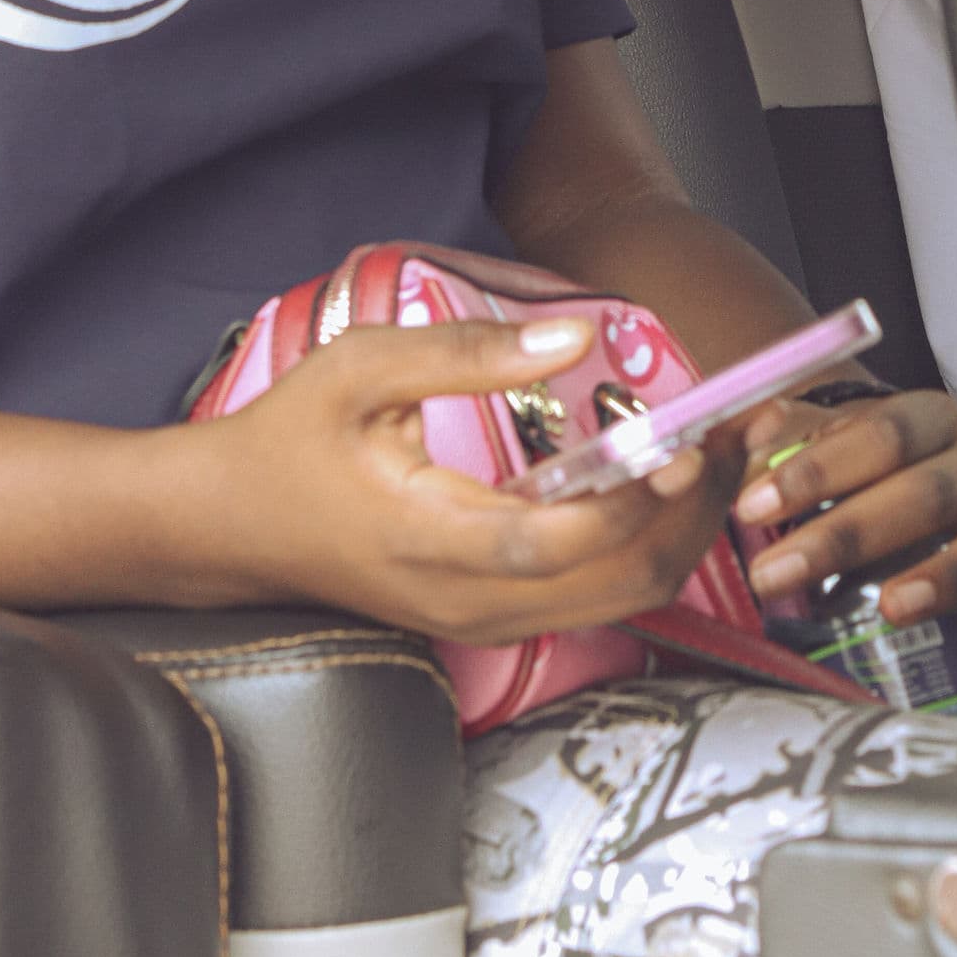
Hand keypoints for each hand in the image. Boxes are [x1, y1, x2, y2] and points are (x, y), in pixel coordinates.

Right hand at [157, 312, 741, 638]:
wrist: (226, 527)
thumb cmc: (286, 442)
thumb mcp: (361, 367)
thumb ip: (467, 353)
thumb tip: (573, 337)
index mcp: (435, 542)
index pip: (568, 542)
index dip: (639, 498)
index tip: (683, 437)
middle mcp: (468, 601)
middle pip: (617, 587)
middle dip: (689, 516)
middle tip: (730, 439)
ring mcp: (478, 619)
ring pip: (616, 604)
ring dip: (678, 536)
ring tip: (713, 459)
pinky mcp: (485, 617)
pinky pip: (588, 601)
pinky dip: (641, 552)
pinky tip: (658, 492)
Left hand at [732, 390, 956, 682]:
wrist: (935, 493)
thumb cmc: (872, 474)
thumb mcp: (828, 448)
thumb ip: (782, 445)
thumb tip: (727, 448)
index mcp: (933, 420)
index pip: (882, 433)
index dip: (818, 467)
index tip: (752, 504)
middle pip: (926, 493)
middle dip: (847, 534)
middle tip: (775, 572)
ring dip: (942, 577)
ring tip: (891, 608)